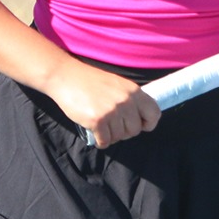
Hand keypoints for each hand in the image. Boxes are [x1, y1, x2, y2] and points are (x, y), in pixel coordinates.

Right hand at [42, 61, 160, 147]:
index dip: (147, 123)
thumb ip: (129, 99)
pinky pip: (105, 141)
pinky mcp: (97, 120)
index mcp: (133, 91)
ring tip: (102, 127)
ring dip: (110, 136)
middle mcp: (126, 101)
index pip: (154, 114)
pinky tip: (95, 134)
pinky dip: (100, 141)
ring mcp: (112, 111)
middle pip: (135, 130)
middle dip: (124, 132)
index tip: (139, 125)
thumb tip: (138, 120)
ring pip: (120, 137)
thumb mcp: (116, 84)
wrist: (64, 76)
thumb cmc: (89, 81)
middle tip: (112, 126)